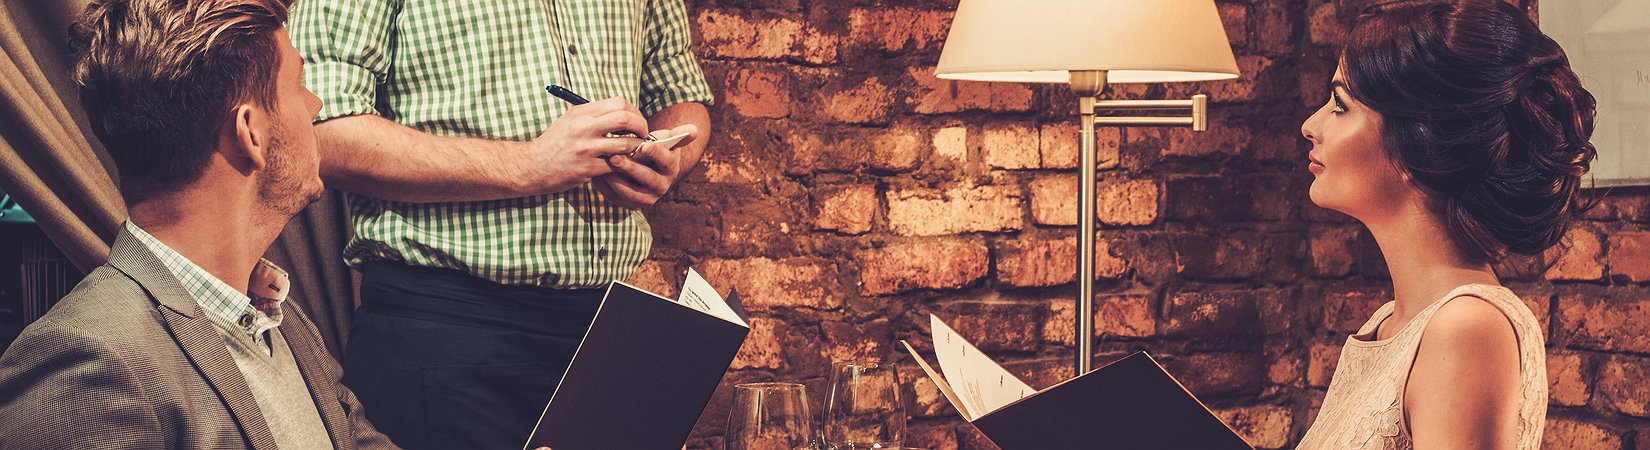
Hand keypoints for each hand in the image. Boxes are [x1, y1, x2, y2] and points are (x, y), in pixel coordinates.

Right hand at [521, 97, 647, 193]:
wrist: (533, 165)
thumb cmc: (555, 142)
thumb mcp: (570, 120)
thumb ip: (593, 114)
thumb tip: (622, 111)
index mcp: (582, 112)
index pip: (619, 103)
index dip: (635, 112)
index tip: (637, 122)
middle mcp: (584, 127)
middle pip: (625, 119)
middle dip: (641, 127)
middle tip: (643, 136)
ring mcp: (586, 148)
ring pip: (625, 143)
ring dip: (636, 148)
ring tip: (637, 151)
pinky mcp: (587, 168)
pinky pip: (616, 165)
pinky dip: (625, 165)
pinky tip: (625, 165)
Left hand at [592, 123, 698, 208]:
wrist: (644, 167)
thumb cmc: (652, 149)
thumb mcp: (664, 140)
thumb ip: (676, 134)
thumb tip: (694, 129)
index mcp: (671, 168)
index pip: (666, 161)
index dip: (657, 153)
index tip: (645, 146)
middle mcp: (662, 186)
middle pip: (647, 178)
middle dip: (631, 168)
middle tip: (615, 157)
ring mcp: (646, 197)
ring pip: (631, 191)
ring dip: (616, 180)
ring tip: (602, 167)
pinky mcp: (630, 204)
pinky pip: (617, 198)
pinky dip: (606, 188)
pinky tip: (596, 176)